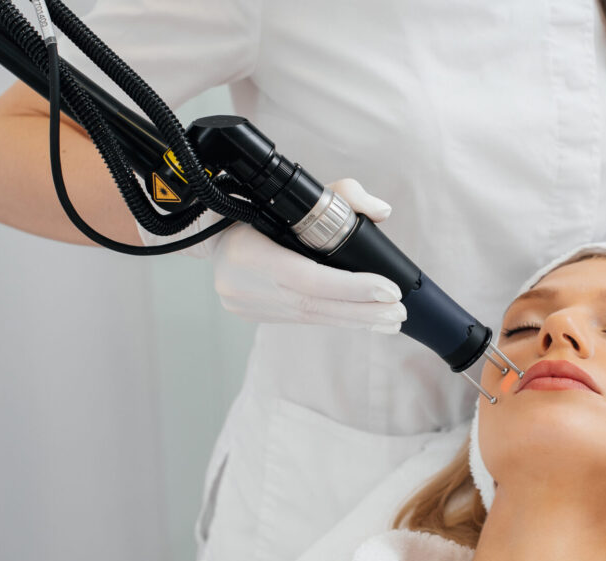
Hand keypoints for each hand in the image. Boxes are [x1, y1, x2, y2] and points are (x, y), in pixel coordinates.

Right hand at [142, 178, 406, 331]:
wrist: (207, 228)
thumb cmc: (256, 206)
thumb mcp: (296, 193)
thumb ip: (342, 195)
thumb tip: (381, 210)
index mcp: (250, 253)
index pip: (309, 280)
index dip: (353, 288)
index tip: (389, 290)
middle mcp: (245, 286)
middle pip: (315, 306)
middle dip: (362, 310)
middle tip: (398, 312)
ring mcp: (246, 305)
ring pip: (311, 317)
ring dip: (355, 320)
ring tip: (389, 321)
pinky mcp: (252, 315)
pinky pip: (302, 320)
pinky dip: (336, 319)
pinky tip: (362, 321)